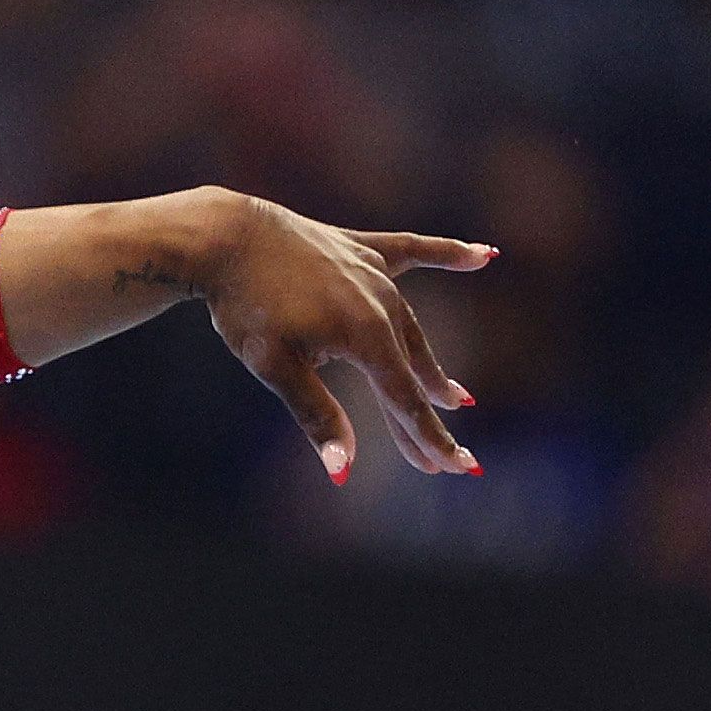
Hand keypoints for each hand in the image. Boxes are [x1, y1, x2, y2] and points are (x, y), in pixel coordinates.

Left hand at [194, 194, 492, 483]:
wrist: (226, 238)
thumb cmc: (246, 306)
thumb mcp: (275, 367)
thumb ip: (316, 416)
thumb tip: (343, 472)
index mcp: (366, 337)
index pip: (405, 400)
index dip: (430, 438)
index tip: (456, 469)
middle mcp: (382, 303)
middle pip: (410, 371)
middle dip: (428, 418)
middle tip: (455, 460)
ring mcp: (374, 273)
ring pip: (410, 328)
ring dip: (429, 364)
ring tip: (452, 396)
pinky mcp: (361, 248)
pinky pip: (412, 251)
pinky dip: (447, 253)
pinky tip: (484, 255)